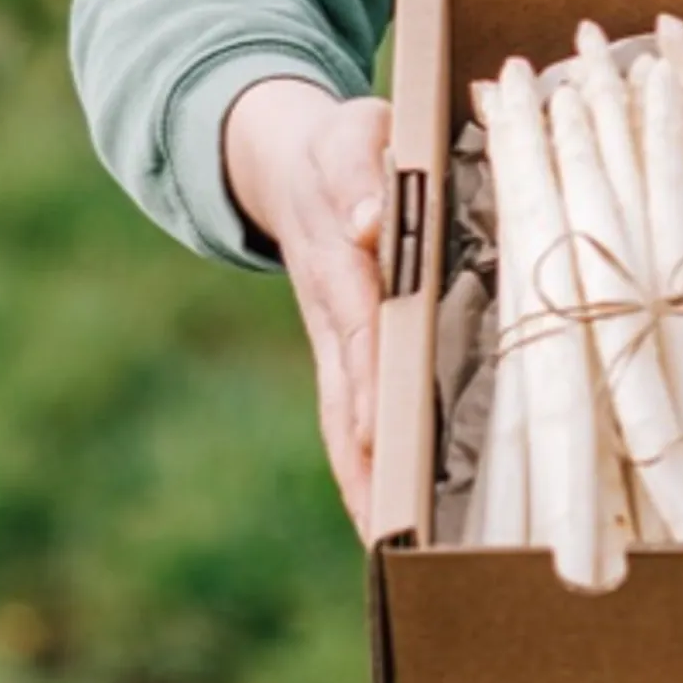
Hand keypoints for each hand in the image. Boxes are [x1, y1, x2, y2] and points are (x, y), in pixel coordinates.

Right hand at [223, 78, 393, 539]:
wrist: (295, 162)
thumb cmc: (344, 147)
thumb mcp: (352, 135)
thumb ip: (360, 170)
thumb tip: (368, 222)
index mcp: (342, 260)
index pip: (359, 324)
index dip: (367, 377)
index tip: (373, 428)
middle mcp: (335, 311)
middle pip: (348, 392)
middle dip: (367, 455)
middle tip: (388, 521)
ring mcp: (336, 339)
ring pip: (344, 419)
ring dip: (364, 480)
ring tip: (388, 548)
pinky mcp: (347, 352)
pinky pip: (350, 416)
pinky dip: (364, 469)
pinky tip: (385, 524)